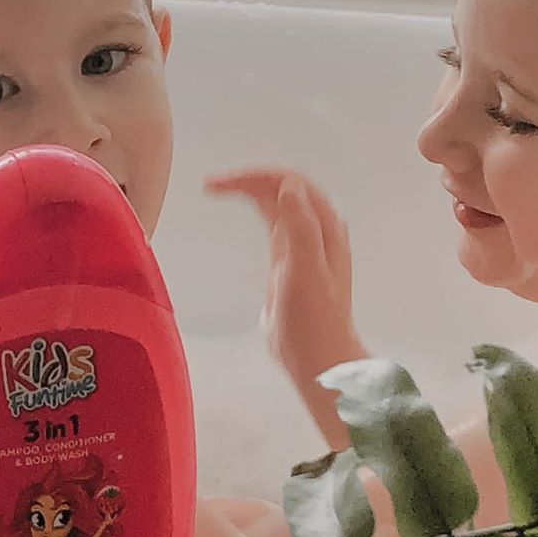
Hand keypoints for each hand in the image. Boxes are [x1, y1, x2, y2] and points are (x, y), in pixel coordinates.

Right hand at [206, 169, 363, 448]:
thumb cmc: (314, 321)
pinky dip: (252, 208)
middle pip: (281, 188)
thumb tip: (288, 187)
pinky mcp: (287, 260)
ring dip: (248, 189)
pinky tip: (236, 207)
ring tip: (216, 186)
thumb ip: (300, 228)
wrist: (317, 360)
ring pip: (274, 202)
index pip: (291, 183)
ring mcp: (301, 244)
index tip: (225, 182)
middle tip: (212, 183)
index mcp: (324, 227)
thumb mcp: (306, 271)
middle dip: (249, 178)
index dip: (258, 176)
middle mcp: (315, 229)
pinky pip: (270, 221)